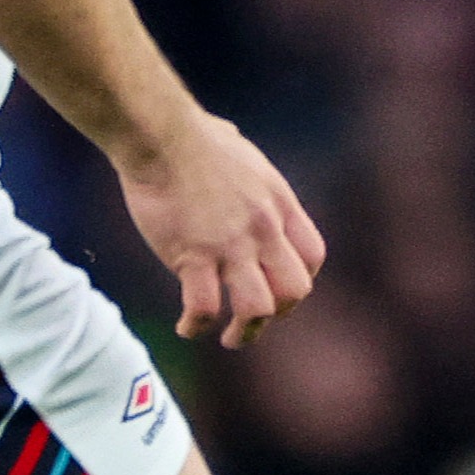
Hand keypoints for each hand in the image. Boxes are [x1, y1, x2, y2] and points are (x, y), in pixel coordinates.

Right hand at [116, 110, 326, 347]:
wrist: (162, 136)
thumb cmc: (194, 135)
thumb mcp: (241, 149)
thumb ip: (243, 165)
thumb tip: (229, 139)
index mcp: (279, 204)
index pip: (312, 255)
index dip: (300, 279)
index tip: (277, 287)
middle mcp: (264, 229)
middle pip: (295, 290)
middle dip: (279, 314)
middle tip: (255, 321)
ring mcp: (231, 246)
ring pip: (258, 308)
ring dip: (246, 331)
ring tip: (230, 339)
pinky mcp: (193, 257)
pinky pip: (204, 307)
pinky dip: (196, 325)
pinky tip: (187, 327)